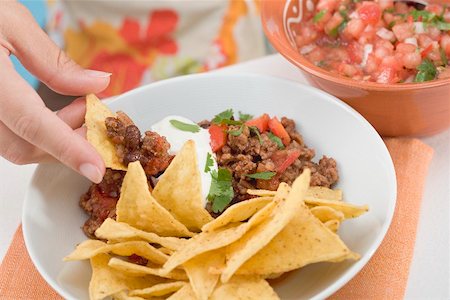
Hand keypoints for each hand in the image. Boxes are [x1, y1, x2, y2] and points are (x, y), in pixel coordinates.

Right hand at [0, 1, 109, 182]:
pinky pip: (7, 136)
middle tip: (93, 112)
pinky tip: (53, 112)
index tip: (95, 167)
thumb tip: (96, 83)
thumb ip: (53, 60)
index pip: (32, 126)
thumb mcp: (10, 22)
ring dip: (55, 137)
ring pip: (17, 146)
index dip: (68, 150)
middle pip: (26, 146)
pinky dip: (38, 132)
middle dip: (69, 139)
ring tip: (77, 107)